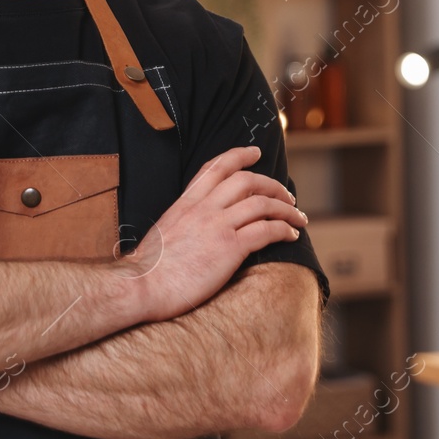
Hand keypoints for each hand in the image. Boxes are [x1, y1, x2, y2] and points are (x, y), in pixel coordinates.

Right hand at [122, 144, 305, 322]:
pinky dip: (283, 229)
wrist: (140, 285)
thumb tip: (197, 227)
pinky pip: (266, 230)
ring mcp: (217, 226)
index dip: (239, 155)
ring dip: (285, 209)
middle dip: (272, 185)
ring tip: (297, 218)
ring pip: (262, 204)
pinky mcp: (229, 248)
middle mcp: (203, 208)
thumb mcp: (165, 231)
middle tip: (286, 196)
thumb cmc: (149, 268)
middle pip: (247, 181)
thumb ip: (184, 221)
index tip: (255, 152)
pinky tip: (290, 236)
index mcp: (186, 202)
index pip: (216, 167)